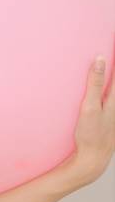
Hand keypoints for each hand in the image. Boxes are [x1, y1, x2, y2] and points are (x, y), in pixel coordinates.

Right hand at [66, 55, 114, 185]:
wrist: (92, 160)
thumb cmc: (91, 135)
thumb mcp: (90, 107)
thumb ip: (95, 83)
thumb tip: (100, 59)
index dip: (114, 58)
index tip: (111, 41)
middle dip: (112, 70)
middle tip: (108, 56)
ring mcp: (114, 114)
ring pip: (114, 94)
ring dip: (110, 82)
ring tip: (106, 72)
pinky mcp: (109, 122)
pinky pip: (111, 102)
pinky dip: (108, 93)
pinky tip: (103, 95)